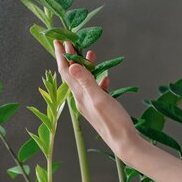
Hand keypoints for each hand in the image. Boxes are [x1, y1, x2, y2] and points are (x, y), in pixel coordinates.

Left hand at [53, 40, 138, 156]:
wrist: (123, 141)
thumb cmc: (113, 121)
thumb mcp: (99, 98)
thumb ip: (86, 81)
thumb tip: (72, 65)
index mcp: (79, 95)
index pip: (66, 71)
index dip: (61, 55)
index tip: (58, 40)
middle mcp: (81, 98)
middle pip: (72, 73)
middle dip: (69, 56)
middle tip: (68, 40)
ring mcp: (89, 103)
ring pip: (84, 80)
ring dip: (85, 66)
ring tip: (88, 54)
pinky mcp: (99, 107)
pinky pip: (95, 89)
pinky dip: (97, 79)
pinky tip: (104, 77)